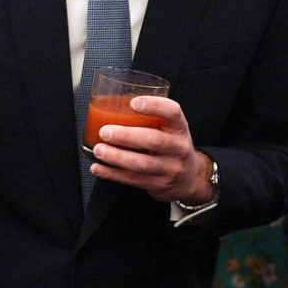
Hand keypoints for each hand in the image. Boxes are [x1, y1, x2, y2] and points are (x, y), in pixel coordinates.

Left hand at [89, 96, 213, 203]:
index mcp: (179, 128)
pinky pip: (133, 180)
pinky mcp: (158, 184)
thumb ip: (149, 118)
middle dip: (126, 136)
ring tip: (98, 150)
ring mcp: (169, 168)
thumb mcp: (169, 129)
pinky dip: (111, 174)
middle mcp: (178, 148)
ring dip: (116, 157)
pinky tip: (97, 167)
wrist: (189, 177)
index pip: (172, 112)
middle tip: (104, 132)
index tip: (133, 103)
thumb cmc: (170, 145)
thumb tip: (109, 106)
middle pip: (153, 140)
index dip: (154, 106)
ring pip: (142, 164)